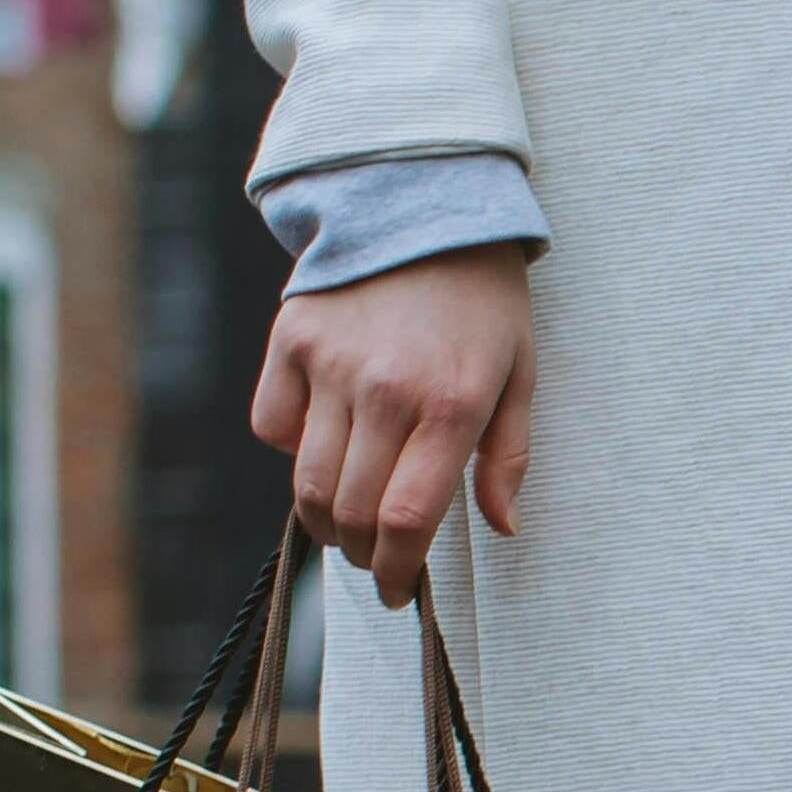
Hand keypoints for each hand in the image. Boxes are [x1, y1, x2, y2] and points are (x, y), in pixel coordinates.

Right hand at [251, 246, 533, 607]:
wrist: (424, 199)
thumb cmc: (483, 296)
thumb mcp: (520, 371)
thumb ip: (507, 456)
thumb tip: (501, 528)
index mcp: (450, 403)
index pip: (409, 518)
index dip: (400, 571)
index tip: (402, 593)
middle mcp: (384, 390)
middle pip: (352, 512)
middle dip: (366, 556)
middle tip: (381, 560)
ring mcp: (330, 365)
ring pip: (307, 481)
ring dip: (326, 521)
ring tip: (350, 523)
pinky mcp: (290, 341)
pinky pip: (272, 427)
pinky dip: (290, 452)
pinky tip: (324, 444)